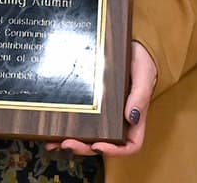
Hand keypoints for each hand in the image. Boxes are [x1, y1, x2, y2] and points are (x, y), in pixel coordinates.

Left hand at [46, 40, 155, 157]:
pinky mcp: (90, 103)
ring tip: (54, 142)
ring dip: (70, 142)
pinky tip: (52, 129)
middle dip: (84, 147)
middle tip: (67, 143)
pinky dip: (66, 127)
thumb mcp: (144, 75)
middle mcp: (118, 120)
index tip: (98, 145)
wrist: (131, 44)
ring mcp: (103, 113)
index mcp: (133, 118)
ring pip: (88, 136)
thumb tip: (131, 117)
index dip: (115, 151)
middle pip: (103, 144)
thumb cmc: (141, 60)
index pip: (130, 145)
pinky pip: (78, 118)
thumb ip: (140, 96)